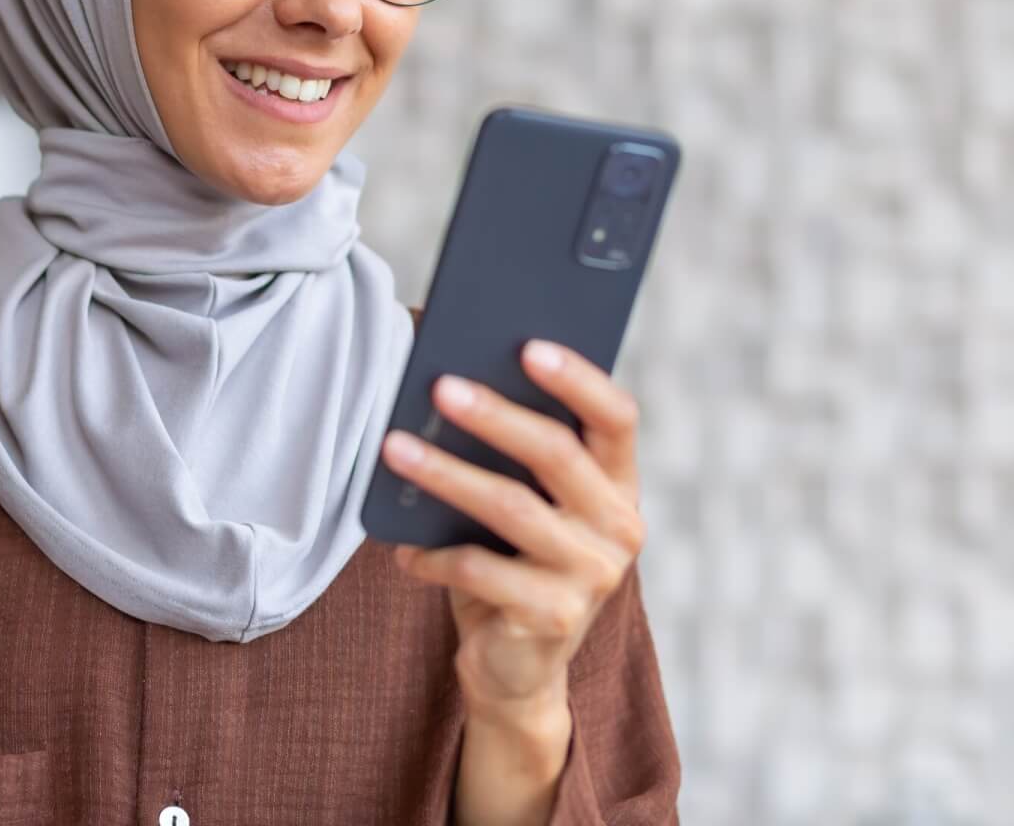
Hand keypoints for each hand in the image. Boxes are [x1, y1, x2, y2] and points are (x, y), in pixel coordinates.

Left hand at [379, 339, 645, 733]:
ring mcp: (592, 575)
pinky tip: (402, 548)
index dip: (577, 378)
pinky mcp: (553, 618)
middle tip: (439, 387)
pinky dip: (433, 555)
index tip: (527, 346)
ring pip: (511, 507)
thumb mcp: (524, 504)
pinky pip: (479, 570)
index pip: (616, 417)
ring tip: (394, 448)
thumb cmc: (511, 561)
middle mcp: (619, 525)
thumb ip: (510, 455)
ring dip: (445, 474)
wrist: (516, 667)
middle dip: (494, 414)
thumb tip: (448, 380)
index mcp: (618, 483)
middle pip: (557, 453)